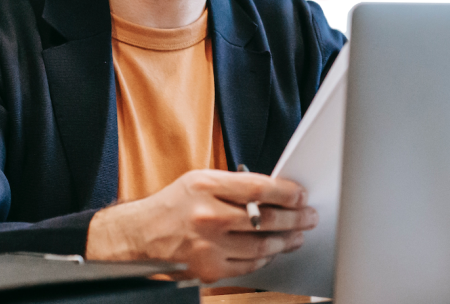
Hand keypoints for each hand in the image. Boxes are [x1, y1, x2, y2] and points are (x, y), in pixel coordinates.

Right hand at [85, 169, 317, 282]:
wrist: (140, 235)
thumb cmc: (174, 205)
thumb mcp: (200, 180)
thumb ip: (235, 185)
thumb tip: (276, 192)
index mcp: (205, 186)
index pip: (259, 188)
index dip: (287, 193)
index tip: (301, 195)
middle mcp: (207, 216)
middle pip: (265, 219)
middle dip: (295, 218)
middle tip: (309, 216)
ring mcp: (208, 246)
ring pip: (262, 246)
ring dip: (286, 240)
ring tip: (297, 234)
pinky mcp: (209, 269)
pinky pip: (249, 266)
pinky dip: (265, 258)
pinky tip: (273, 250)